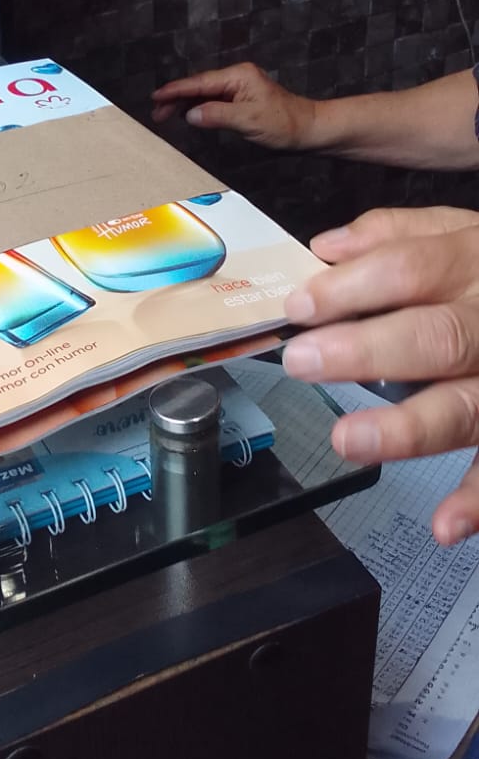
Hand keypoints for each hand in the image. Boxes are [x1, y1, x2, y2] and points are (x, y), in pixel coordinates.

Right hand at [152, 62, 316, 148]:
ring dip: (185, 104)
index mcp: (238, 76)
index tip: (156, 96)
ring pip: (204, 94)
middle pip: (199, 86)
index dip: (176, 90)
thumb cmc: (285, 124)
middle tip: (157, 112)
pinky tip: (188, 115)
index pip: (200, 83)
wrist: (309, 129)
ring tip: (165, 115)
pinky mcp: (242, 100)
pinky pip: (214, 101)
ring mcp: (240, 88)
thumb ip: (216, 115)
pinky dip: (199, 108)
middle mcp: (237, 78)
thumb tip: (191, 114)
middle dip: (176, 98)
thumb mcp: (248, 121)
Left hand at [282, 206, 478, 544]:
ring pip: (467, 406)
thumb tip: (327, 247)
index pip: (410, 269)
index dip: (351, 287)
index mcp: (476, 263)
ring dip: (410, 428)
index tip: (298, 307)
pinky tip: (447, 525)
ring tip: (350, 439)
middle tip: (304, 362)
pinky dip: (478, 499)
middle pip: (439, 337)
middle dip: (369, 350)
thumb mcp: (466, 233)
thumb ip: (399, 234)